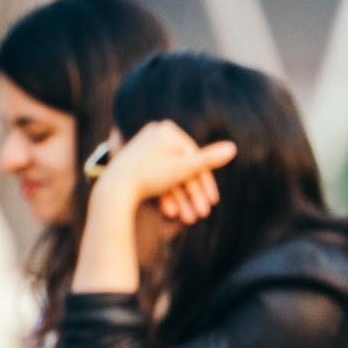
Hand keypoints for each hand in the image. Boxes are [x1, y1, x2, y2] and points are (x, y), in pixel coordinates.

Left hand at [97, 120, 236, 225]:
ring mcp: (145, 145)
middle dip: (193, 195)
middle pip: (183, 168)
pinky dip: (165, 193)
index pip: (196, 159)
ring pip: (171, 175)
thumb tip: (233, 148)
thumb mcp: (184, 169)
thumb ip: (209, 160)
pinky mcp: (137, 159)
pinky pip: (158, 176)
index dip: (206, 183)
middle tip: (202, 214)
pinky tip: (170, 211)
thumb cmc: (148, 177)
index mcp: (168, 130)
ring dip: (181, 199)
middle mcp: (156, 133)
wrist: (113, 188)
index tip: (212, 202)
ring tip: (186, 218)